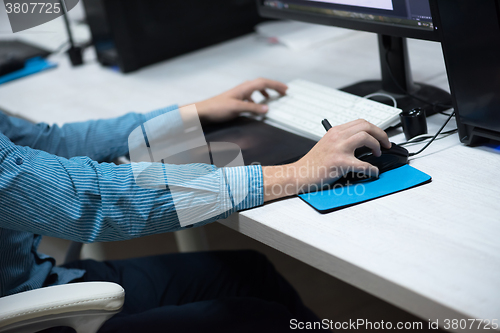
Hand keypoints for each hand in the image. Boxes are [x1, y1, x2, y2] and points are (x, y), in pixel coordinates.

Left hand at [193, 78, 287, 122]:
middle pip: (261, 83)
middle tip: (283, 91)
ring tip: (271, 97)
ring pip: (256, 89)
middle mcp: (242, 88)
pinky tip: (256, 106)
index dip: (276, 85)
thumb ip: (252, 108)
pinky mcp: (235, 99)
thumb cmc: (217, 108)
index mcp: (244, 88)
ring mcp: (239, 93)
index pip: (264, 83)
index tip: (285, 89)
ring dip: (265, 92)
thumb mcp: (237, 109)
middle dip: (273, 87)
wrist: (204, 111)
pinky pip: (250, 96)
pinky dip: (257, 99)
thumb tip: (266, 109)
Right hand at [262, 119, 390, 200]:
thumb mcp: (327, 145)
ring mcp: (338, 148)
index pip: (360, 122)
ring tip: (378, 154)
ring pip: (366, 137)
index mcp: (335, 131)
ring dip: (377, 145)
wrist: (299, 173)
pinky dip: (372, 168)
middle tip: (385, 144)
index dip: (375, 129)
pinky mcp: (339, 162)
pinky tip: (373, 171)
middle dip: (381, 134)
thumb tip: (363, 145)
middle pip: (366, 126)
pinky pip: (363, 164)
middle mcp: (337, 136)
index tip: (380, 137)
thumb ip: (342, 141)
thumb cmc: (312, 163)